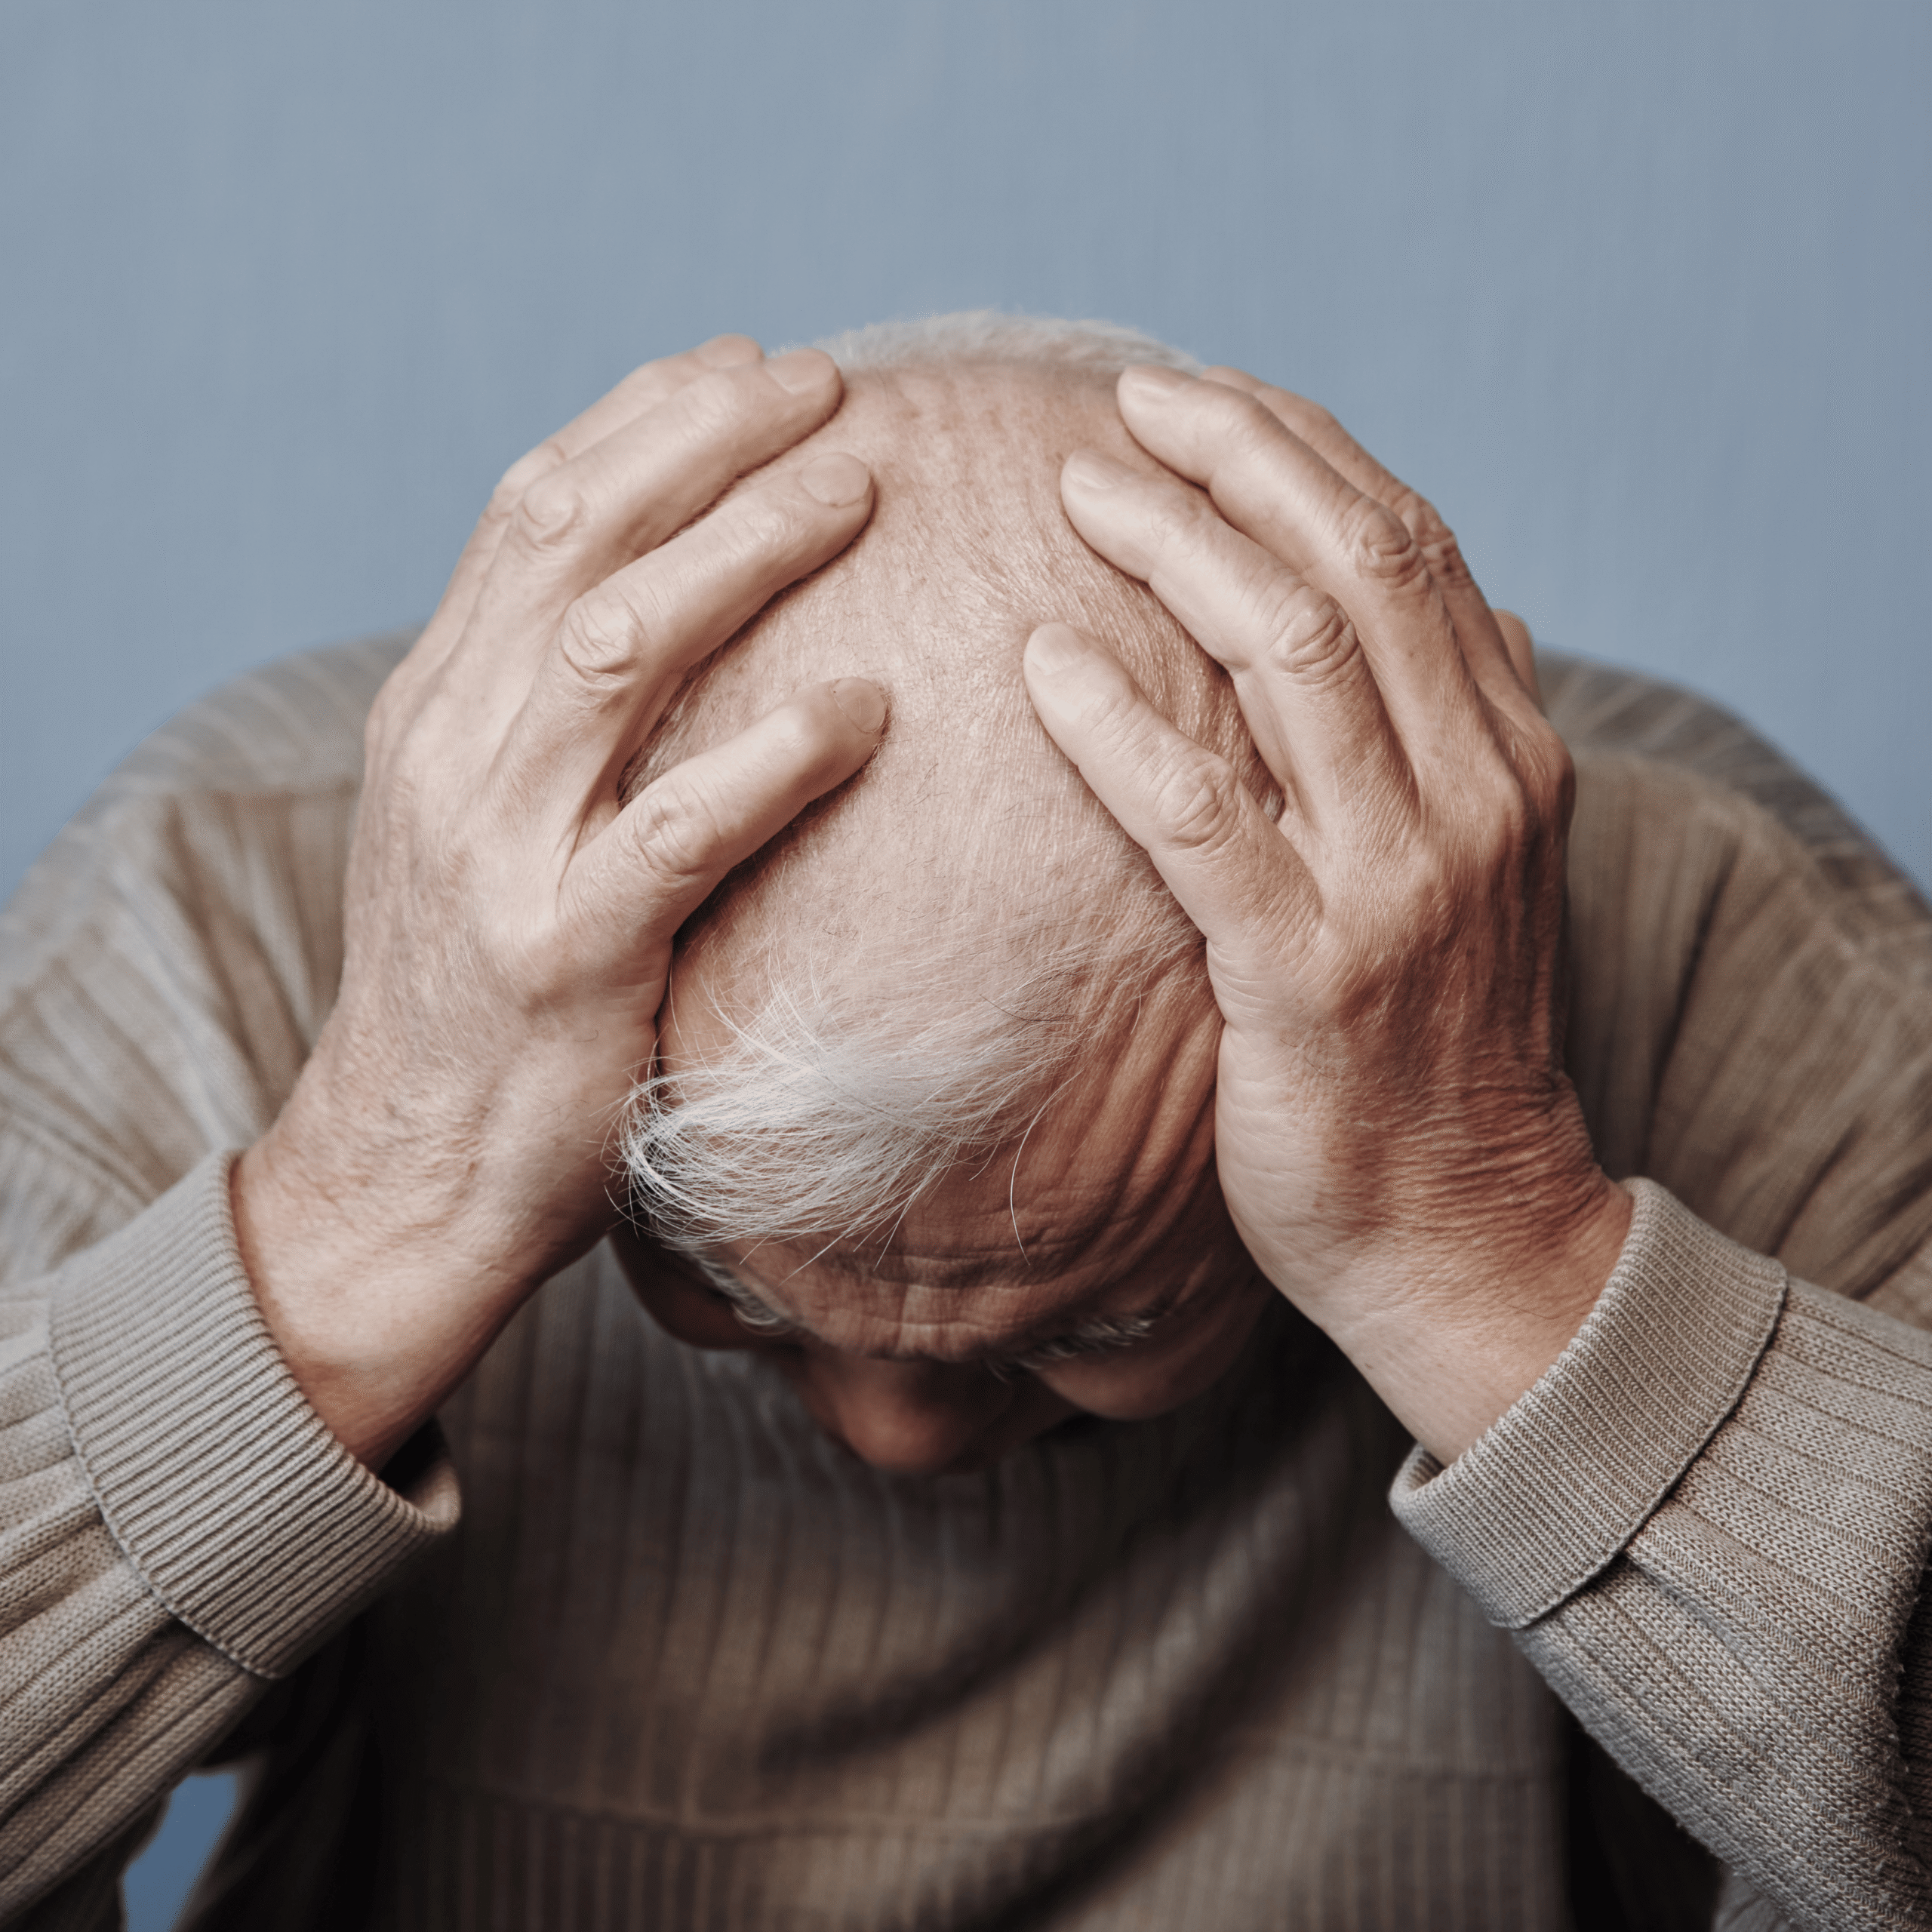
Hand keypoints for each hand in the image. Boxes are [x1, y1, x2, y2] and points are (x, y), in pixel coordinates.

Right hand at [235, 338, 886, 1469]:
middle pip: (576, 538)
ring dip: (744, 549)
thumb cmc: (482, 987)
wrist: (407, 1164)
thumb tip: (674, 604)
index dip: (646, 419)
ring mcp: (500, 848)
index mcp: (435, 703)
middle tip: (831, 390)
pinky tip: (864, 708)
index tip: (751, 366)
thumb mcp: (484, 821)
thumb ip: (551, 712)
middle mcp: (452, 750)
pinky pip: (680, 827)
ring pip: (617, 646)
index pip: (534, 509)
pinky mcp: (565, 955)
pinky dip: (774, 754)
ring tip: (858, 490)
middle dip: (705, 441)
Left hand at [1023, 365, 1628, 1461]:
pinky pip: (1201, 815)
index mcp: (1510, 756)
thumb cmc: (1437, 1045)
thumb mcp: (1480, 872)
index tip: (1202, 397)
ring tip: (1076, 488)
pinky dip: (1119, 725)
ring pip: (1289, 655)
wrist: (1464, 1227)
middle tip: (1125, 402)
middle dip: (1239, 458)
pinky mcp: (1307, 975)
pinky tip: (1045, 663)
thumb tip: (1482, 608)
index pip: (1412, 549)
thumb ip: (1467, 736)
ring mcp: (1396, 883)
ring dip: (1176, 549)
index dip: (1305, 453)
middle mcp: (1471, 796)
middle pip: (1357, 566)